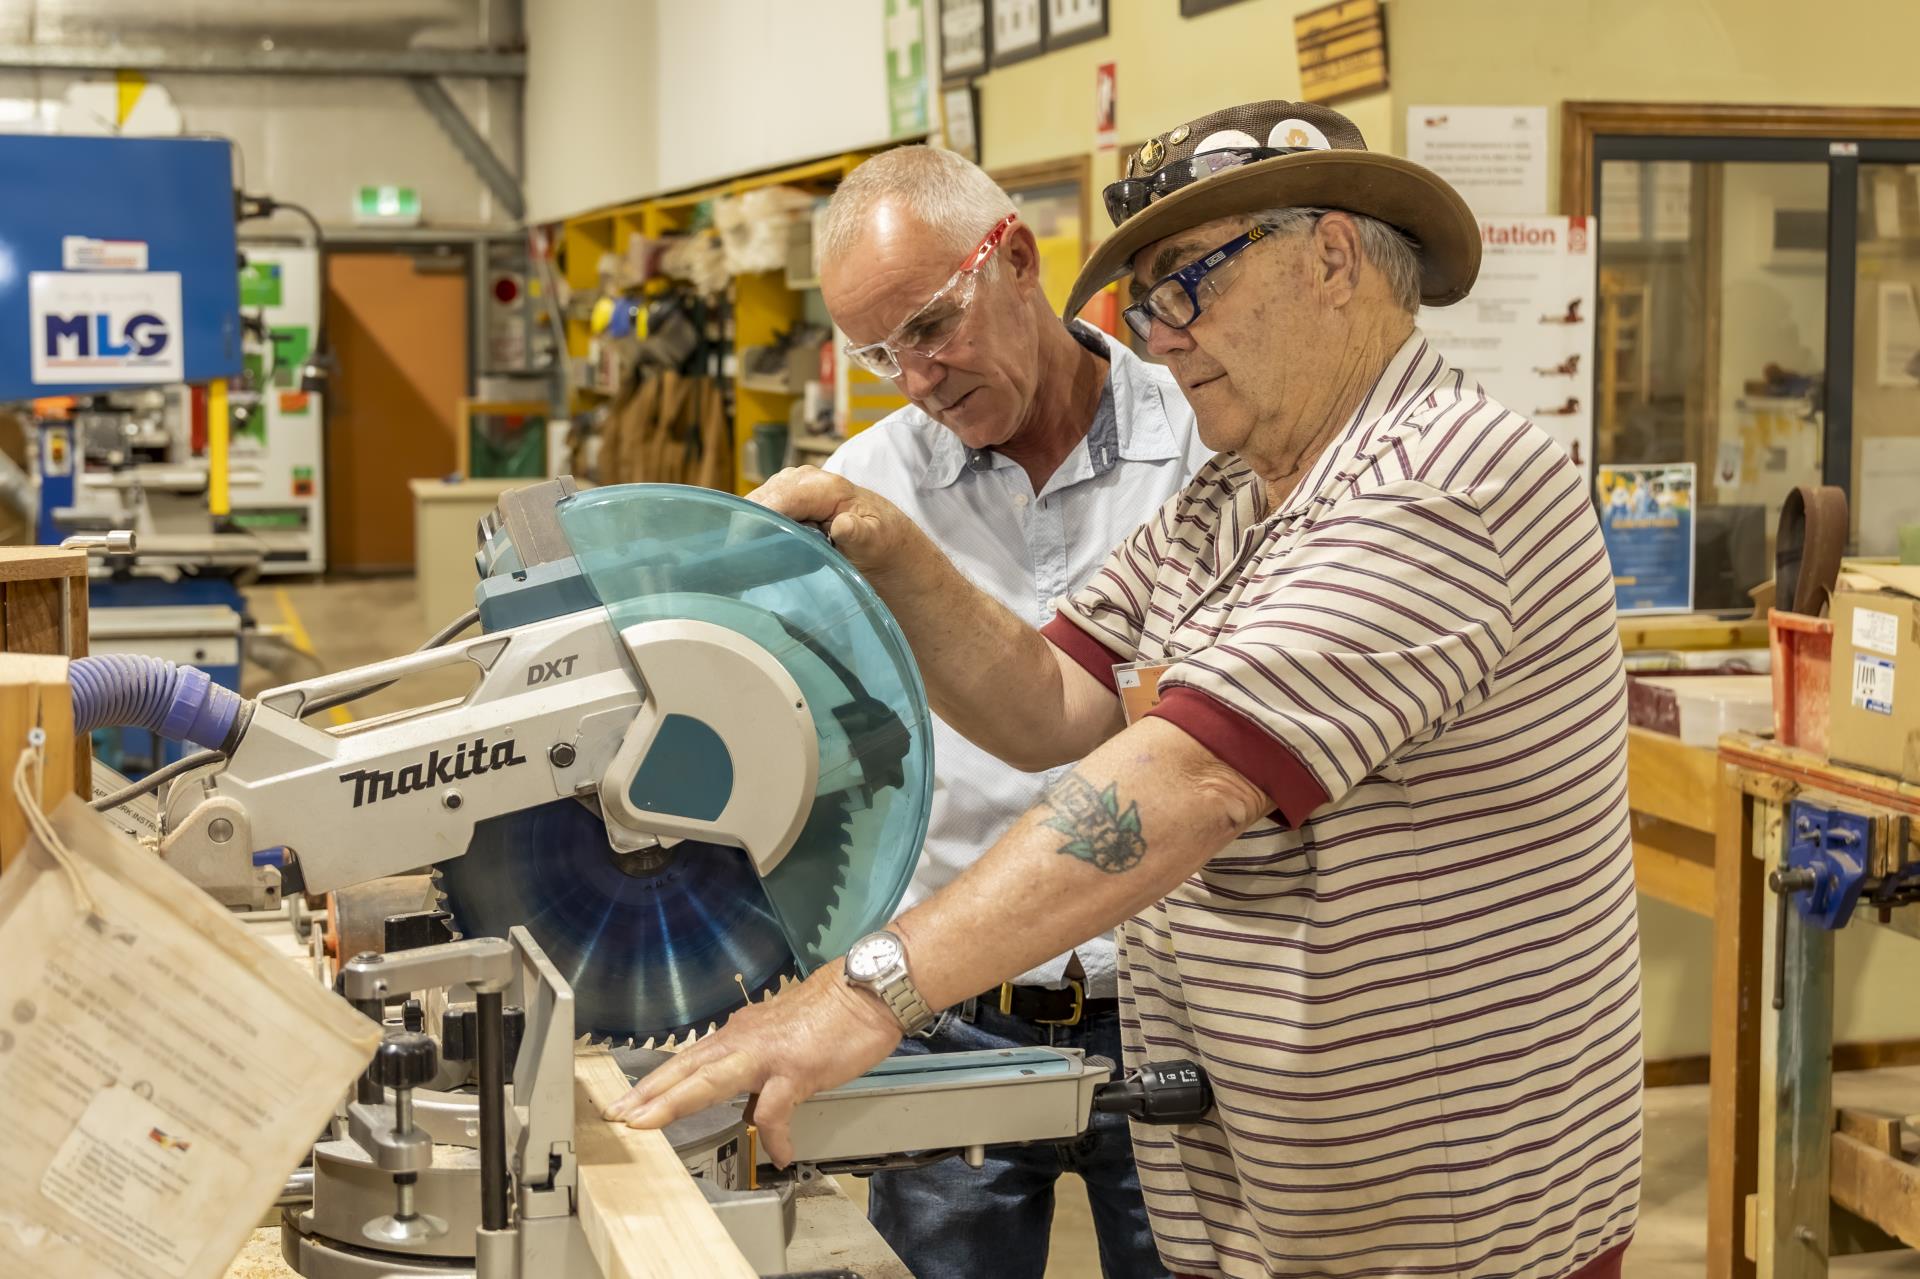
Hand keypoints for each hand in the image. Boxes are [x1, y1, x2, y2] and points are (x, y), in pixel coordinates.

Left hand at [602, 959, 904, 1166]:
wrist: (870, 988)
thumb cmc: (836, 1012)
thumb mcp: (787, 1040)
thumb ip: (763, 1069)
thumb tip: (755, 1104)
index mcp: (742, 1033)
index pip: (691, 1058)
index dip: (658, 1081)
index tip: (631, 1100)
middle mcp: (746, 1039)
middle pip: (687, 1068)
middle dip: (648, 1093)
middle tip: (615, 1113)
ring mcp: (768, 1054)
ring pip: (709, 1079)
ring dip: (673, 1102)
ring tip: (646, 1126)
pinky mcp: (796, 1068)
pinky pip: (776, 1110)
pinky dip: (776, 1136)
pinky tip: (782, 1155)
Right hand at [748, 466, 923, 583]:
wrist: (884, 540)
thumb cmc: (881, 541)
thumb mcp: (877, 542)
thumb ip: (861, 534)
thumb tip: (844, 525)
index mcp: (827, 488)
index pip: (783, 497)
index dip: (761, 517)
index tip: (743, 542)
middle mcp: (805, 481)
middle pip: (763, 498)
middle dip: (748, 523)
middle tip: (736, 557)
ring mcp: (791, 488)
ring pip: (756, 502)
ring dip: (748, 525)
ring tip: (739, 555)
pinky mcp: (784, 498)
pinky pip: (759, 509)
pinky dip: (752, 525)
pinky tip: (746, 547)